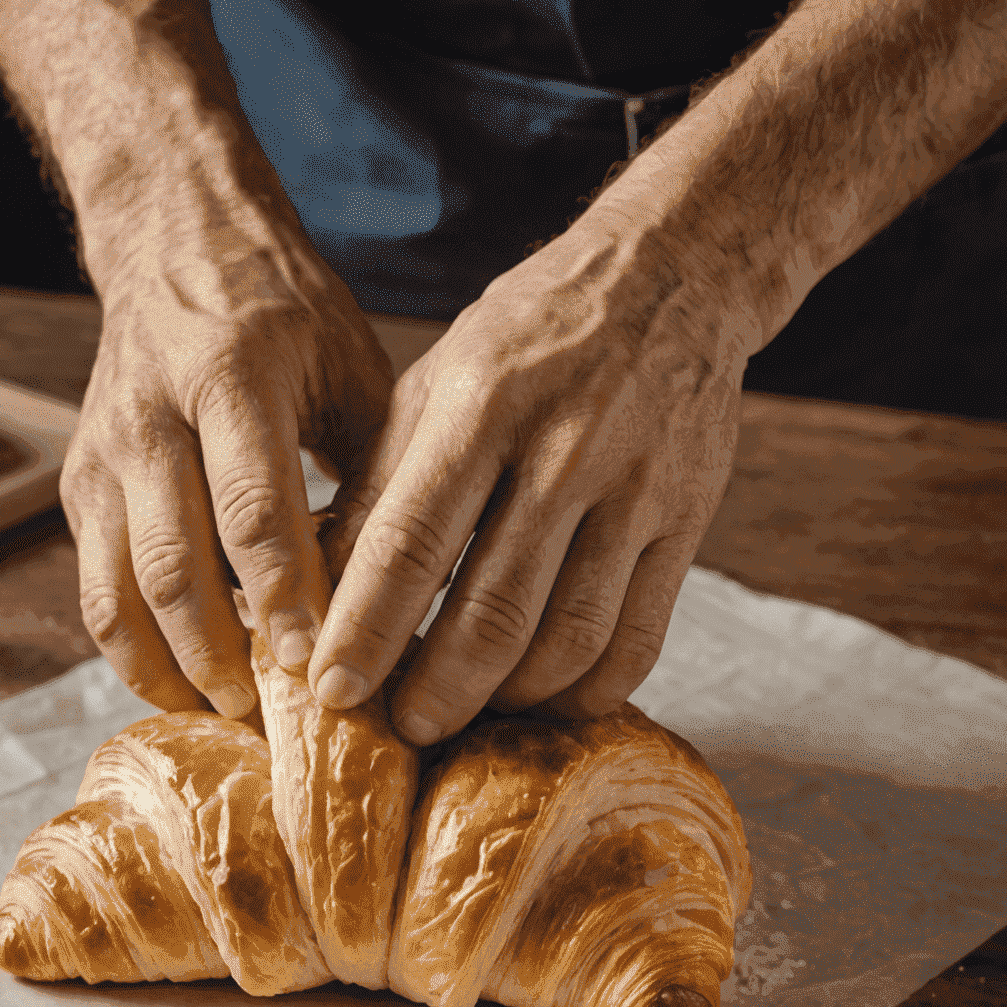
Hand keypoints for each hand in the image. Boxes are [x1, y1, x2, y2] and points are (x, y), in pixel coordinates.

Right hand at [62, 219, 391, 718]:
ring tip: (223, 716)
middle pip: (172, 567)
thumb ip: (372, 465)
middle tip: (269, 717)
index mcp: (230, 373)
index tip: (314, 664)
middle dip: (219, 656)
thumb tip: (408, 584)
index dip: (282, 596)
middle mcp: (150, 417)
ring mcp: (102, 455)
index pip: (252, 509)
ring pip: (115, 595)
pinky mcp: (79, 486)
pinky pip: (95, 591)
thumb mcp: (347, 365)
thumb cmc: (283, 311)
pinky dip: (133, 651)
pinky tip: (185, 681)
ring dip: (167, 670)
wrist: (174, 240)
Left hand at [308, 207, 750, 743]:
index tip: (331, 692)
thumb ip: (380, 482)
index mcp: (483, 404)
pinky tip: (545, 698)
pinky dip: (587, 690)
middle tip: (401, 729)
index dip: (366, 630)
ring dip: (509, 698)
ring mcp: (638, 490)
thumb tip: (317, 585)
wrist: (672, 276)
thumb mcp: (436, 381)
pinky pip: (638, 639)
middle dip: (438, 691)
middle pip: (494, 612)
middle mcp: (566, 448)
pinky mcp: (688, 521)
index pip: (410, 542)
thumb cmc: (528, 338)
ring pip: (570, 640)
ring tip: (467, 710)